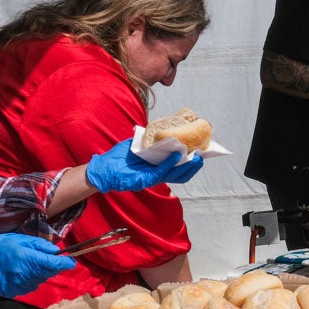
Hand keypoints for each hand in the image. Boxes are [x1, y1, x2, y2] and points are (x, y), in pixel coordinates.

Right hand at [0, 233, 75, 296]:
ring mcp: (20, 285)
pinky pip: (30, 286)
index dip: (66, 263)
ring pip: (41, 280)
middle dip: (52, 266)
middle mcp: (26, 275)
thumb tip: (56, 251)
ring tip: (27, 263)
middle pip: (49, 273)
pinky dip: (31, 279)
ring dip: (40, 272)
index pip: (54, 264)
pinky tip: (21, 271)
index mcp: (28, 259)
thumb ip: (40, 246)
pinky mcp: (15, 292)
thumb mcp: (20, 239)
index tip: (72, 261)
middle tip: (46, 258)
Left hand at [85, 139, 203, 192]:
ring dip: (187, 166)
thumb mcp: (138, 145)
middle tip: (204, 154)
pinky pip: (161, 172)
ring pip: (175, 175)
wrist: (103, 168)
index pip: (180, 167)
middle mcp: (158, 174)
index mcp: (158, 167)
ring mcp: (152, 178)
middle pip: (182, 173)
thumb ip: (151, 140)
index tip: (202, 151)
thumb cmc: (119, 157)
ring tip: (196, 157)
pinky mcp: (145, 180)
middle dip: (195, 165)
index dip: (192, 161)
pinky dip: (170, 165)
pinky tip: (176, 156)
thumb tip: (164, 128)